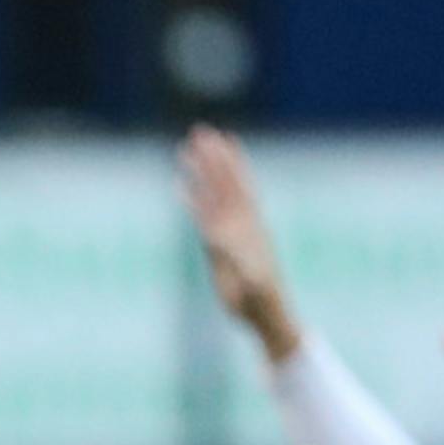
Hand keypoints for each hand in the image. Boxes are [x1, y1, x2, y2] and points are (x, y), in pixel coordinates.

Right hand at [177, 123, 300, 363]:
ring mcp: (228, 232)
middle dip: (212, 157)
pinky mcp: (217, 245)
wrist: (263, 313)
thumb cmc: (260, 299)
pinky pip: (202, 215)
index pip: (235, 188)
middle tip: (200, 131)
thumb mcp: (250, 280)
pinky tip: (179, 185)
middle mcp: (239, 223)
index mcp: (249, 226)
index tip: (219, 140)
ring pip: (212, 195)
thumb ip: (235, 258)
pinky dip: (191, 199)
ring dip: (200, 172)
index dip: (228, 164)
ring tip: (186, 149)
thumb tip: (215, 236)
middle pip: (224, 183)